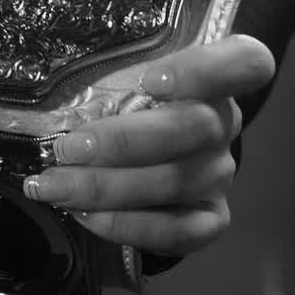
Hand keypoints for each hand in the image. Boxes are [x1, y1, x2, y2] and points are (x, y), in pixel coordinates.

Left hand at [21, 35, 276, 259]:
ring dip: (107, 188)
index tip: (150, 80)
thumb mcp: (120, 75)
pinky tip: (85, 216)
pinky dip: (128, 226)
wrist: (147, 154)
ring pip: (175, 183)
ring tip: (54, 186)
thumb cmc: (126, 101)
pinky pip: (178, 231)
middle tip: (66, 149)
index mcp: (214, 80)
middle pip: (193, 129)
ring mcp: (219, 175)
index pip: (243, 63)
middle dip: (123, 142)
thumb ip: (106, 74)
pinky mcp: (210, 218)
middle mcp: (224, 126)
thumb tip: (51, 90)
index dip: (203, 70)